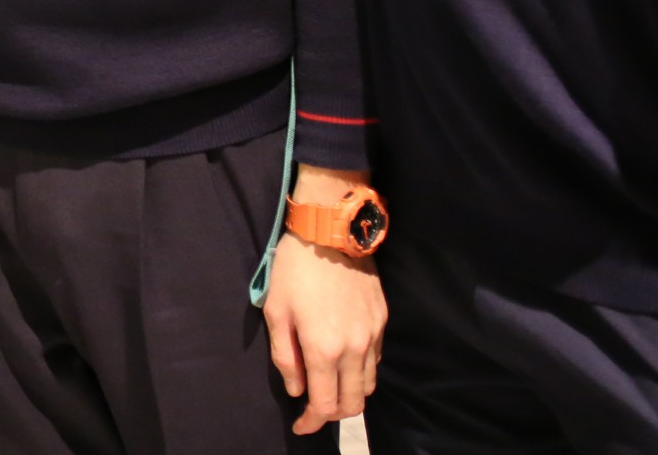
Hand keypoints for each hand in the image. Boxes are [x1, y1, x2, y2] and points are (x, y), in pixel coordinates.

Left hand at [264, 167, 387, 434]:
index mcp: (324, 350)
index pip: (324, 405)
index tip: (301, 425)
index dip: (312, 422)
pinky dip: (361, 370)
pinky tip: (344, 359)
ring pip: (369, 384)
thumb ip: (286, 357)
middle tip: (314, 406)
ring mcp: (372, 335)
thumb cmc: (294, 270)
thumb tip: (297, 390)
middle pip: (353, 403)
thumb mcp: (276, 312)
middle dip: (333, 412)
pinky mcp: (382, 321)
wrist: (329, 232)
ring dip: (350, 393)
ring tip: (330, 385)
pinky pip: (376, 359)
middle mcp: (354, 349)